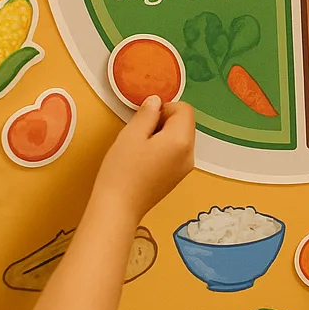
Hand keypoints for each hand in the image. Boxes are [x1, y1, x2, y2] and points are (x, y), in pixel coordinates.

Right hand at [94, 96, 194, 219]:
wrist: (118, 208)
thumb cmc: (122, 170)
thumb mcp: (131, 135)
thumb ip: (147, 114)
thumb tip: (157, 101)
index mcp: (182, 140)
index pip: (184, 109)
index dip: (164, 108)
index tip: (145, 120)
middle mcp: (190, 154)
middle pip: (185, 123)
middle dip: (165, 121)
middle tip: (140, 133)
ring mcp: (186, 168)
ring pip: (181, 138)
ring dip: (163, 135)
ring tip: (141, 147)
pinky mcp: (177, 177)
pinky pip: (177, 152)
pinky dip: (164, 149)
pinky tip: (145, 160)